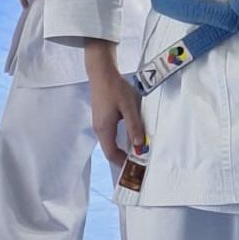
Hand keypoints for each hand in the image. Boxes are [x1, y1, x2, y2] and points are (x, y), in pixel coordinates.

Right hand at [85, 38, 145, 166]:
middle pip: (110, 149)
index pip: (111, 154)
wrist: (102, 72)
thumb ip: (134, 126)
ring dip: (122, 146)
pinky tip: (132, 133)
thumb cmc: (115, 88)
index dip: (122, 162)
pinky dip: (120, 137)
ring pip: (111, 141)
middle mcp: (99, 128)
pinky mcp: (102, 116)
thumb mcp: (129, 107)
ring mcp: (99, 122)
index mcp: (104, 129)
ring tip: (138, 149)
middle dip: (123, 156)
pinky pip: (111, 133)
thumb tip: (139, 145)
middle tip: (139, 160)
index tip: (135, 167)